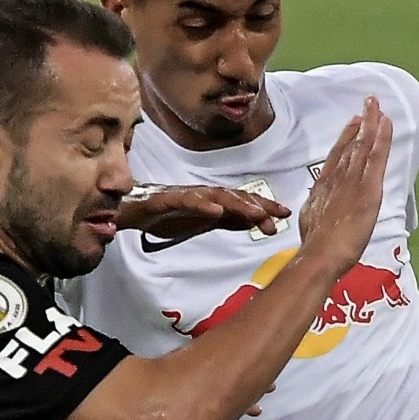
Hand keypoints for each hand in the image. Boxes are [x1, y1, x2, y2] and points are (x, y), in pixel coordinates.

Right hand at [115, 185, 290, 245]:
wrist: (133, 211)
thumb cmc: (167, 215)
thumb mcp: (204, 223)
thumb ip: (227, 222)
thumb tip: (253, 224)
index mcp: (213, 202)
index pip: (244, 203)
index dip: (265, 207)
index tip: (285, 215)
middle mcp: (204, 195)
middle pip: (236, 197)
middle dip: (259, 205)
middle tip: (278, 215)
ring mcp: (188, 195)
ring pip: (217, 196)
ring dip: (238, 204)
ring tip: (255, 213)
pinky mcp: (169, 199)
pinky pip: (188, 201)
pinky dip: (203, 205)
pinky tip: (216, 211)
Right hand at [297, 97, 391, 273]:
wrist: (320, 254)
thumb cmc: (314, 247)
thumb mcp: (309, 222)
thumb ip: (314, 209)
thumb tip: (314, 209)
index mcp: (324, 187)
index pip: (337, 156)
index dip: (345, 138)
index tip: (352, 123)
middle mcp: (337, 178)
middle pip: (351, 145)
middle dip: (361, 123)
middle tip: (368, 104)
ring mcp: (353, 181)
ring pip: (363, 145)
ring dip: (371, 123)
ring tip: (377, 105)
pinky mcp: (368, 188)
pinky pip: (376, 155)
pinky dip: (382, 136)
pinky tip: (387, 122)